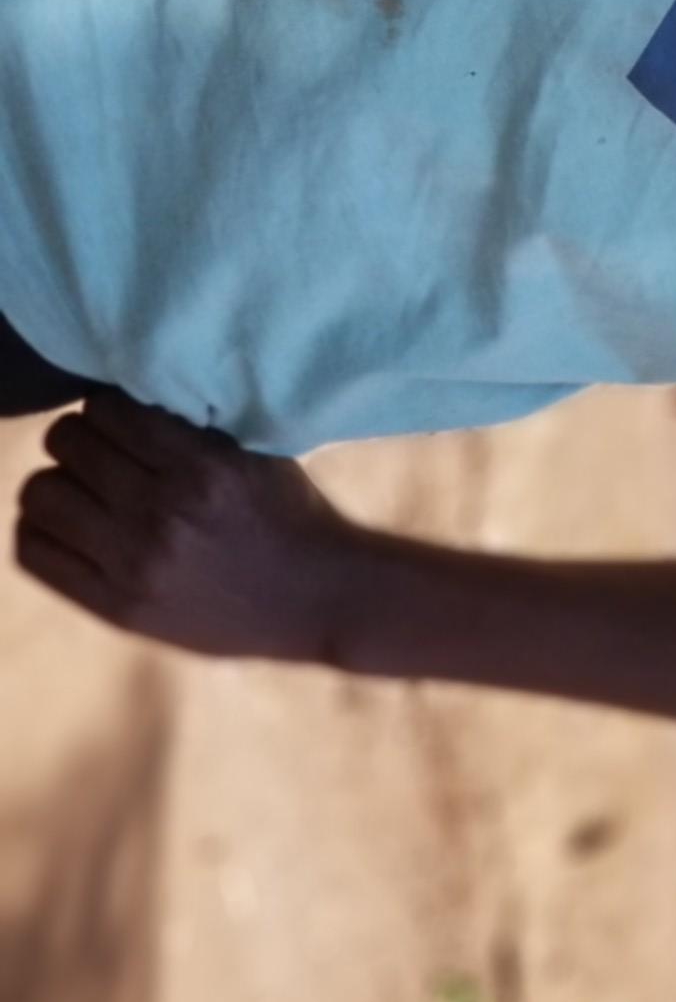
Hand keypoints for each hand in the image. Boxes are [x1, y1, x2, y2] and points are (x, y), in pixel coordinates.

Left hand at [14, 392, 363, 662]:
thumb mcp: (256, 456)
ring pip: (41, 492)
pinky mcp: (114, 605)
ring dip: (59, 480)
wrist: (316, 598)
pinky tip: (69, 523)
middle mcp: (162, 513)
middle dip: (82, 438)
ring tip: (85, 488)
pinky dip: (40, 526)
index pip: (109, 410)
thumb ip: (192, 430)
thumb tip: (124, 396)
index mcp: (203, 467)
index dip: (109, 406)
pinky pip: (32, 549)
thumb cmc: (289, 514)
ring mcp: (133, 563)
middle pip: (68, 444)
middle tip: (102, 451)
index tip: (123, 417)